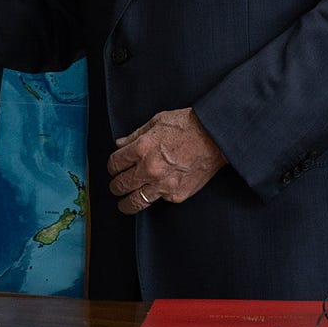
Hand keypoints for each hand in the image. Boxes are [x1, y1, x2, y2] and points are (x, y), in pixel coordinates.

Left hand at [106, 108, 225, 214]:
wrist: (215, 137)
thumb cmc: (187, 125)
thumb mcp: (156, 121)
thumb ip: (135, 135)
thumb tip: (119, 144)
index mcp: (141, 148)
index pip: (115, 164)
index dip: (112, 167)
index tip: (114, 169)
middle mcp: (150, 169)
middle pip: (121, 185)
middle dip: (115, 186)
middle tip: (115, 187)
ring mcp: (163, 184)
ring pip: (136, 201)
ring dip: (126, 203)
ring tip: (124, 204)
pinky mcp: (177, 195)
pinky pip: (159, 200)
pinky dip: (156, 197)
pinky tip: (155, 193)